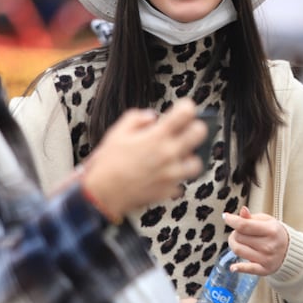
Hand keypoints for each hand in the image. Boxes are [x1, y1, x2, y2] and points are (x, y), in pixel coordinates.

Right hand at [81, 98, 206, 219]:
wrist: (102, 194)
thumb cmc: (108, 163)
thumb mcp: (117, 133)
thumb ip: (136, 118)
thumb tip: (152, 116)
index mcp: (157, 137)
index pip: (186, 113)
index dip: (186, 108)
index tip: (183, 110)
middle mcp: (169, 154)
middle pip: (200, 133)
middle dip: (195, 129)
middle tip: (186, 131)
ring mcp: (171, 174)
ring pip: (196, 162)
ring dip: (188, 158)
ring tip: (176, 157)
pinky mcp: (169, 190)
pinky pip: (181, 182)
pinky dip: (174, 179)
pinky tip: (163, 175)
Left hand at [223, 207, 288, 275]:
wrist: (290, 250)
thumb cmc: (275, 233)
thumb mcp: (267, 221)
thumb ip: (252, 217)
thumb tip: (242, 211)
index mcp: (271, 230)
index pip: (244, 225)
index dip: (232, 220)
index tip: (226, 217)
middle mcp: (269, 245)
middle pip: (239, 237)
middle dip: (235, 232)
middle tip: (239, 231)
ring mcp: (266, 258)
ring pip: (238, 250)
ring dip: (233, 244)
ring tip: (238, 241)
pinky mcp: (264, 270)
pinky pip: (247, 269)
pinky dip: (238, 268)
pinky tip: (233, 267)